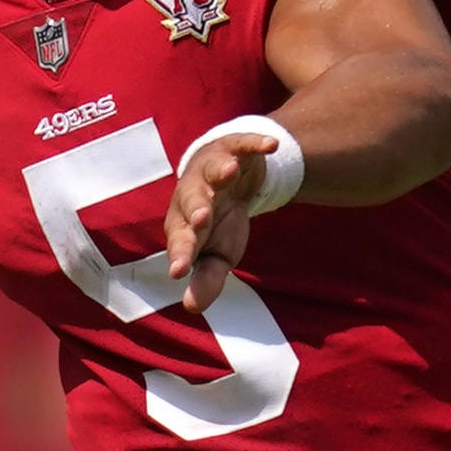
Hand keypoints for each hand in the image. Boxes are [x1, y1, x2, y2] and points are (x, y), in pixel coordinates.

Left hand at [163, 127, 282, 311]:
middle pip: (191, 200)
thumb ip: (206, 280)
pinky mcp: (234, 149)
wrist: (230, 176)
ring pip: (212, 168)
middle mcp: (192, 194)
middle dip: (197, 208)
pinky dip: (256, 143)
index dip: (182, 254)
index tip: (179, 272)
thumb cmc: (220, 222)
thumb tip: (192, 307)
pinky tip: (271, 145)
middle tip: (202, 219)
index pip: (181, 240)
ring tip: (229, 172)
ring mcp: (212, 168)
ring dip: (220, 170)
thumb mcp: (217, 254)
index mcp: (185, 224)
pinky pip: (243, 144)